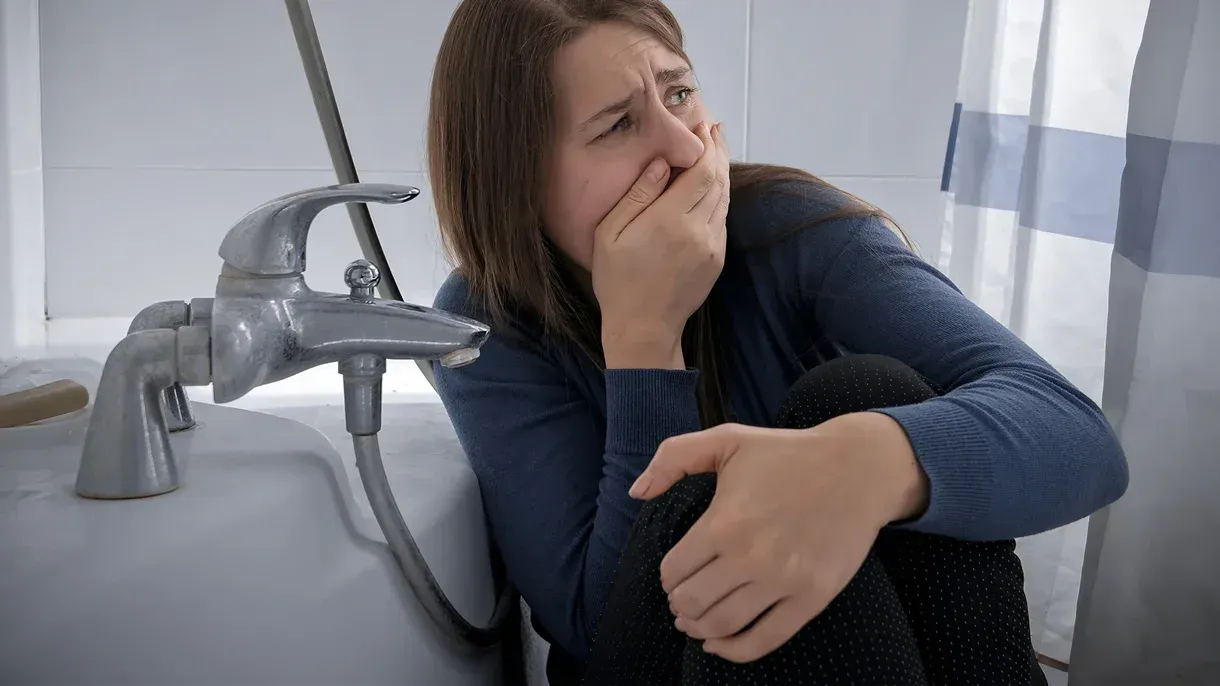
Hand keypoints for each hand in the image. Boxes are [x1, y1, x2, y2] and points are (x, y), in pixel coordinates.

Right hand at [592, 121, 729, 367]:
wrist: (644, 329)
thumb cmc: (617, 281)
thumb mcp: (610, 235)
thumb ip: (637, 195)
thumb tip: (662, 163)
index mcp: (670, 220)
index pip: (701, 171)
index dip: (706, 144)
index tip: (702, 124)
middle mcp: (698, 230)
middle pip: (718, 179)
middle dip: (718, 150)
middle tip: (712, 128)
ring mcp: (712, 246)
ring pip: (724, 197)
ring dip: (721, 170)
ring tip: (714, 148)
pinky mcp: (717, 258)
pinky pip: (722, 217)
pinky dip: (719, 195)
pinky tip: (710, 185)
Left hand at [628, 413, 928, 662]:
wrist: (857, 469)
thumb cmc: (787, 453)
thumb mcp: (727, 438)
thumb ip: (673, 457)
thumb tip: (636, 492)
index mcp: (724, 523)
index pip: (673, 570)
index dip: (667, 576)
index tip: (673, 573)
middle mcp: (751, 557)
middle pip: (692, 602)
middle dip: (679, 604)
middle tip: (681, 599)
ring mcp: (783, 581)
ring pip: (722, 625)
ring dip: (698, 629)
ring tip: (694, 621)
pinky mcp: (811, 598)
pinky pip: (765, 640)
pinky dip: (735, 651)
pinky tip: (719, 644)